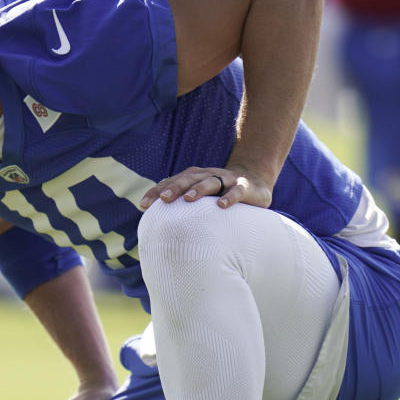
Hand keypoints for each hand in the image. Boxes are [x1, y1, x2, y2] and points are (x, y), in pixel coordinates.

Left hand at [138, 164, 274, 209]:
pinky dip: (230, 197)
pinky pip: (237, 191)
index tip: (143, 205)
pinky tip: (221, 206)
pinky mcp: (246, 188)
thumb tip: (158, 224)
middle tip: (164, 199)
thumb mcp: (202, 197)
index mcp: (195, 177)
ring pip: (211, 182)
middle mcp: (209, 175)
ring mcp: (228, 180)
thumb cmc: (222, 193)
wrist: (255, 180)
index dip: (158, 191)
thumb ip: (184, 206)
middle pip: (189, 179)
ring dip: (199, 189)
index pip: (173, 182)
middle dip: (175, 188)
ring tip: (188, 199)